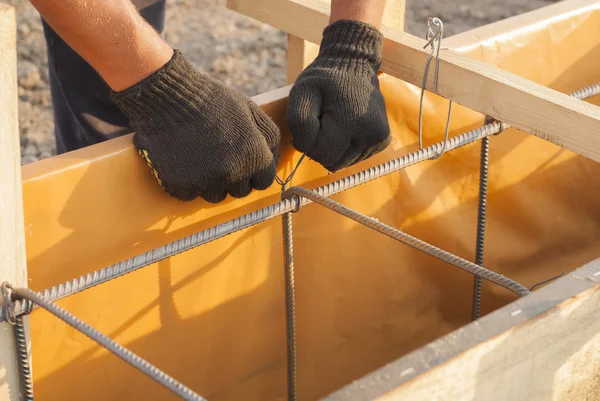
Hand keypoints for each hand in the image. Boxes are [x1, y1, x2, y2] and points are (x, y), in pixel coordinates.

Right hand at [111, 50, 279, 202]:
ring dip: (210, 183)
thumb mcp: (251, 110)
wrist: (170, 96)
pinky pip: (190, 195)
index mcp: (255, 157)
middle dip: (233, 178)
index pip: (263, 182)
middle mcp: (234, 174)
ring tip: (200, 157)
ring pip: (215, 196)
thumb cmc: (212, 99)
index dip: (254, 172)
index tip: (242, 162)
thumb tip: (275, 159)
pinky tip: (183, 161)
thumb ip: (269, 137)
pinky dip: (186, 183)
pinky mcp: (182, 186)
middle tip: (218, 156)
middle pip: (240, 192)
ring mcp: (207, 182)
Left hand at [287, 20, 390, 171]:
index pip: (321, 154)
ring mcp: (380, 138)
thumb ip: (299, 123)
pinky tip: (346, 127)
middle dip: (322, 147)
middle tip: (323, 121)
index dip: (309, 142)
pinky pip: (355, 158)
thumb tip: (307, 150)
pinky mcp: (383, 141)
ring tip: (335, 123)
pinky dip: (346, 147)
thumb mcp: (302, 93)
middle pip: (333, 162)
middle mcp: (371, 133)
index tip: (313, 121)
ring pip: (344, 163)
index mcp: (351, 121)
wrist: (354, 64)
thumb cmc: (324, 80)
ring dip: (334, 148)